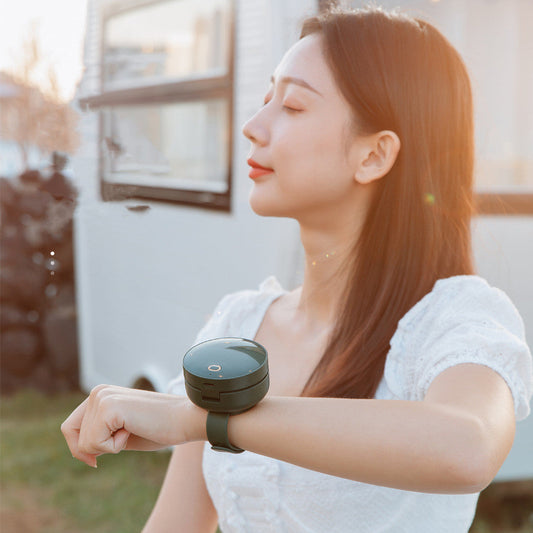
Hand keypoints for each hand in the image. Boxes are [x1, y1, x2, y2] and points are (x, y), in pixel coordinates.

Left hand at [61, 385, 198, 466]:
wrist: (184, 419)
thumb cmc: (159, 428)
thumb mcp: (121, 432)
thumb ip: (100, 434)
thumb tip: (76, 451)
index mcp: (100, 393)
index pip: (70, 427)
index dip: (79, 448)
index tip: (96, 461)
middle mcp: (98, 392)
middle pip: (72, 435)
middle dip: (94, 448)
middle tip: (123, 439)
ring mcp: (102, 397)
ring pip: (84, 443)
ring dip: (110, 447)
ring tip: (133, 430)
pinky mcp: (109, 408)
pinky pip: (95, 444)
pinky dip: (115, 447)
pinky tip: (133, 430)